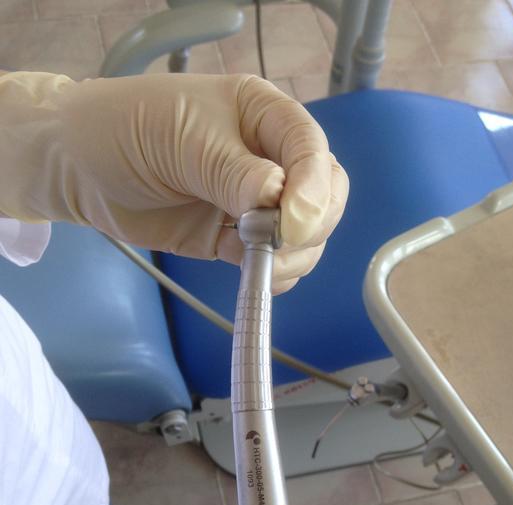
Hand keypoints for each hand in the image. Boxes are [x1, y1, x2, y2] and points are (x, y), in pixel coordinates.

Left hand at [0, 72, 348, 292]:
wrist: (81, 168)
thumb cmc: (126, 131)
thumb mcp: (182, 140)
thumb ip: (233, 172)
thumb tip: (279, 201)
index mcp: (264, 115)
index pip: (312, 150)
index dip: (313, 189)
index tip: (292, 224)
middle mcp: (270, 158)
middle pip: (325, 197)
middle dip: (309, 227)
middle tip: (272, 244)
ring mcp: (257, 204)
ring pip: (308, 238)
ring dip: (292, 258)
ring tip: (250, 259)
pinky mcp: (238, 239)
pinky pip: (277, 263)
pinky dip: (274, 275)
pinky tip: (248, 271)